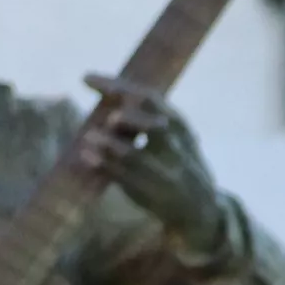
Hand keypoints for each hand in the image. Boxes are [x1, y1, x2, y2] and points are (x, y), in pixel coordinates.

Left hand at [77, 76, 229, 251]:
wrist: (198, 205)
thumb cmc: (178, 161)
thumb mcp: (174, 135)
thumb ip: (147, 115)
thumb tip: (109, 91)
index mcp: (178, 125)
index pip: (149, 98)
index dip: (118, 87)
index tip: (86, 78)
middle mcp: (175, 147)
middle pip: (154, 127)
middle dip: (130, 118)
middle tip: (107, 115)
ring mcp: (163, 172)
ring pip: (137, 156)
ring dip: (111, 145)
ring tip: (89, 136)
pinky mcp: (149, 192)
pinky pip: (124, 178)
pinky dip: (104, 166)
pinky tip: (86, 157)